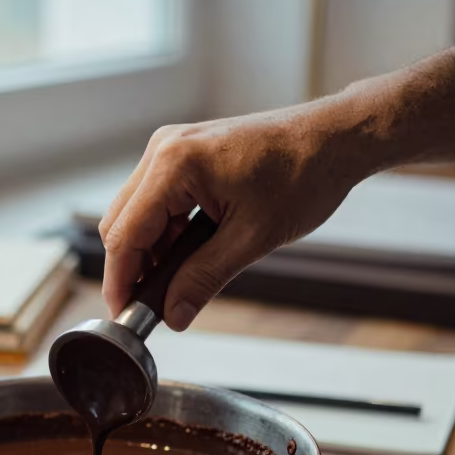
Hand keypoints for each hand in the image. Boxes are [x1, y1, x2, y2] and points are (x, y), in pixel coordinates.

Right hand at [99, 107, 359, 329]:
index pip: (125, 233)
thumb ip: (204, 278)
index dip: (120, 280)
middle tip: (149, 308)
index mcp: (175, 165)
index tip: (124, 316)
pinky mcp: (185, 152)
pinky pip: (157, 199)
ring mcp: (173, 147)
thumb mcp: (253, 238)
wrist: (334, 139)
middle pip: (121, 222)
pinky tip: (188, 254)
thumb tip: (173, 315)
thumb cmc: (303, 175)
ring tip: (176, 284)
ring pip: (137, 212)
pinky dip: (165, 231)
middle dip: (132, 268)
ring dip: (150, 250)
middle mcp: (164, 149)